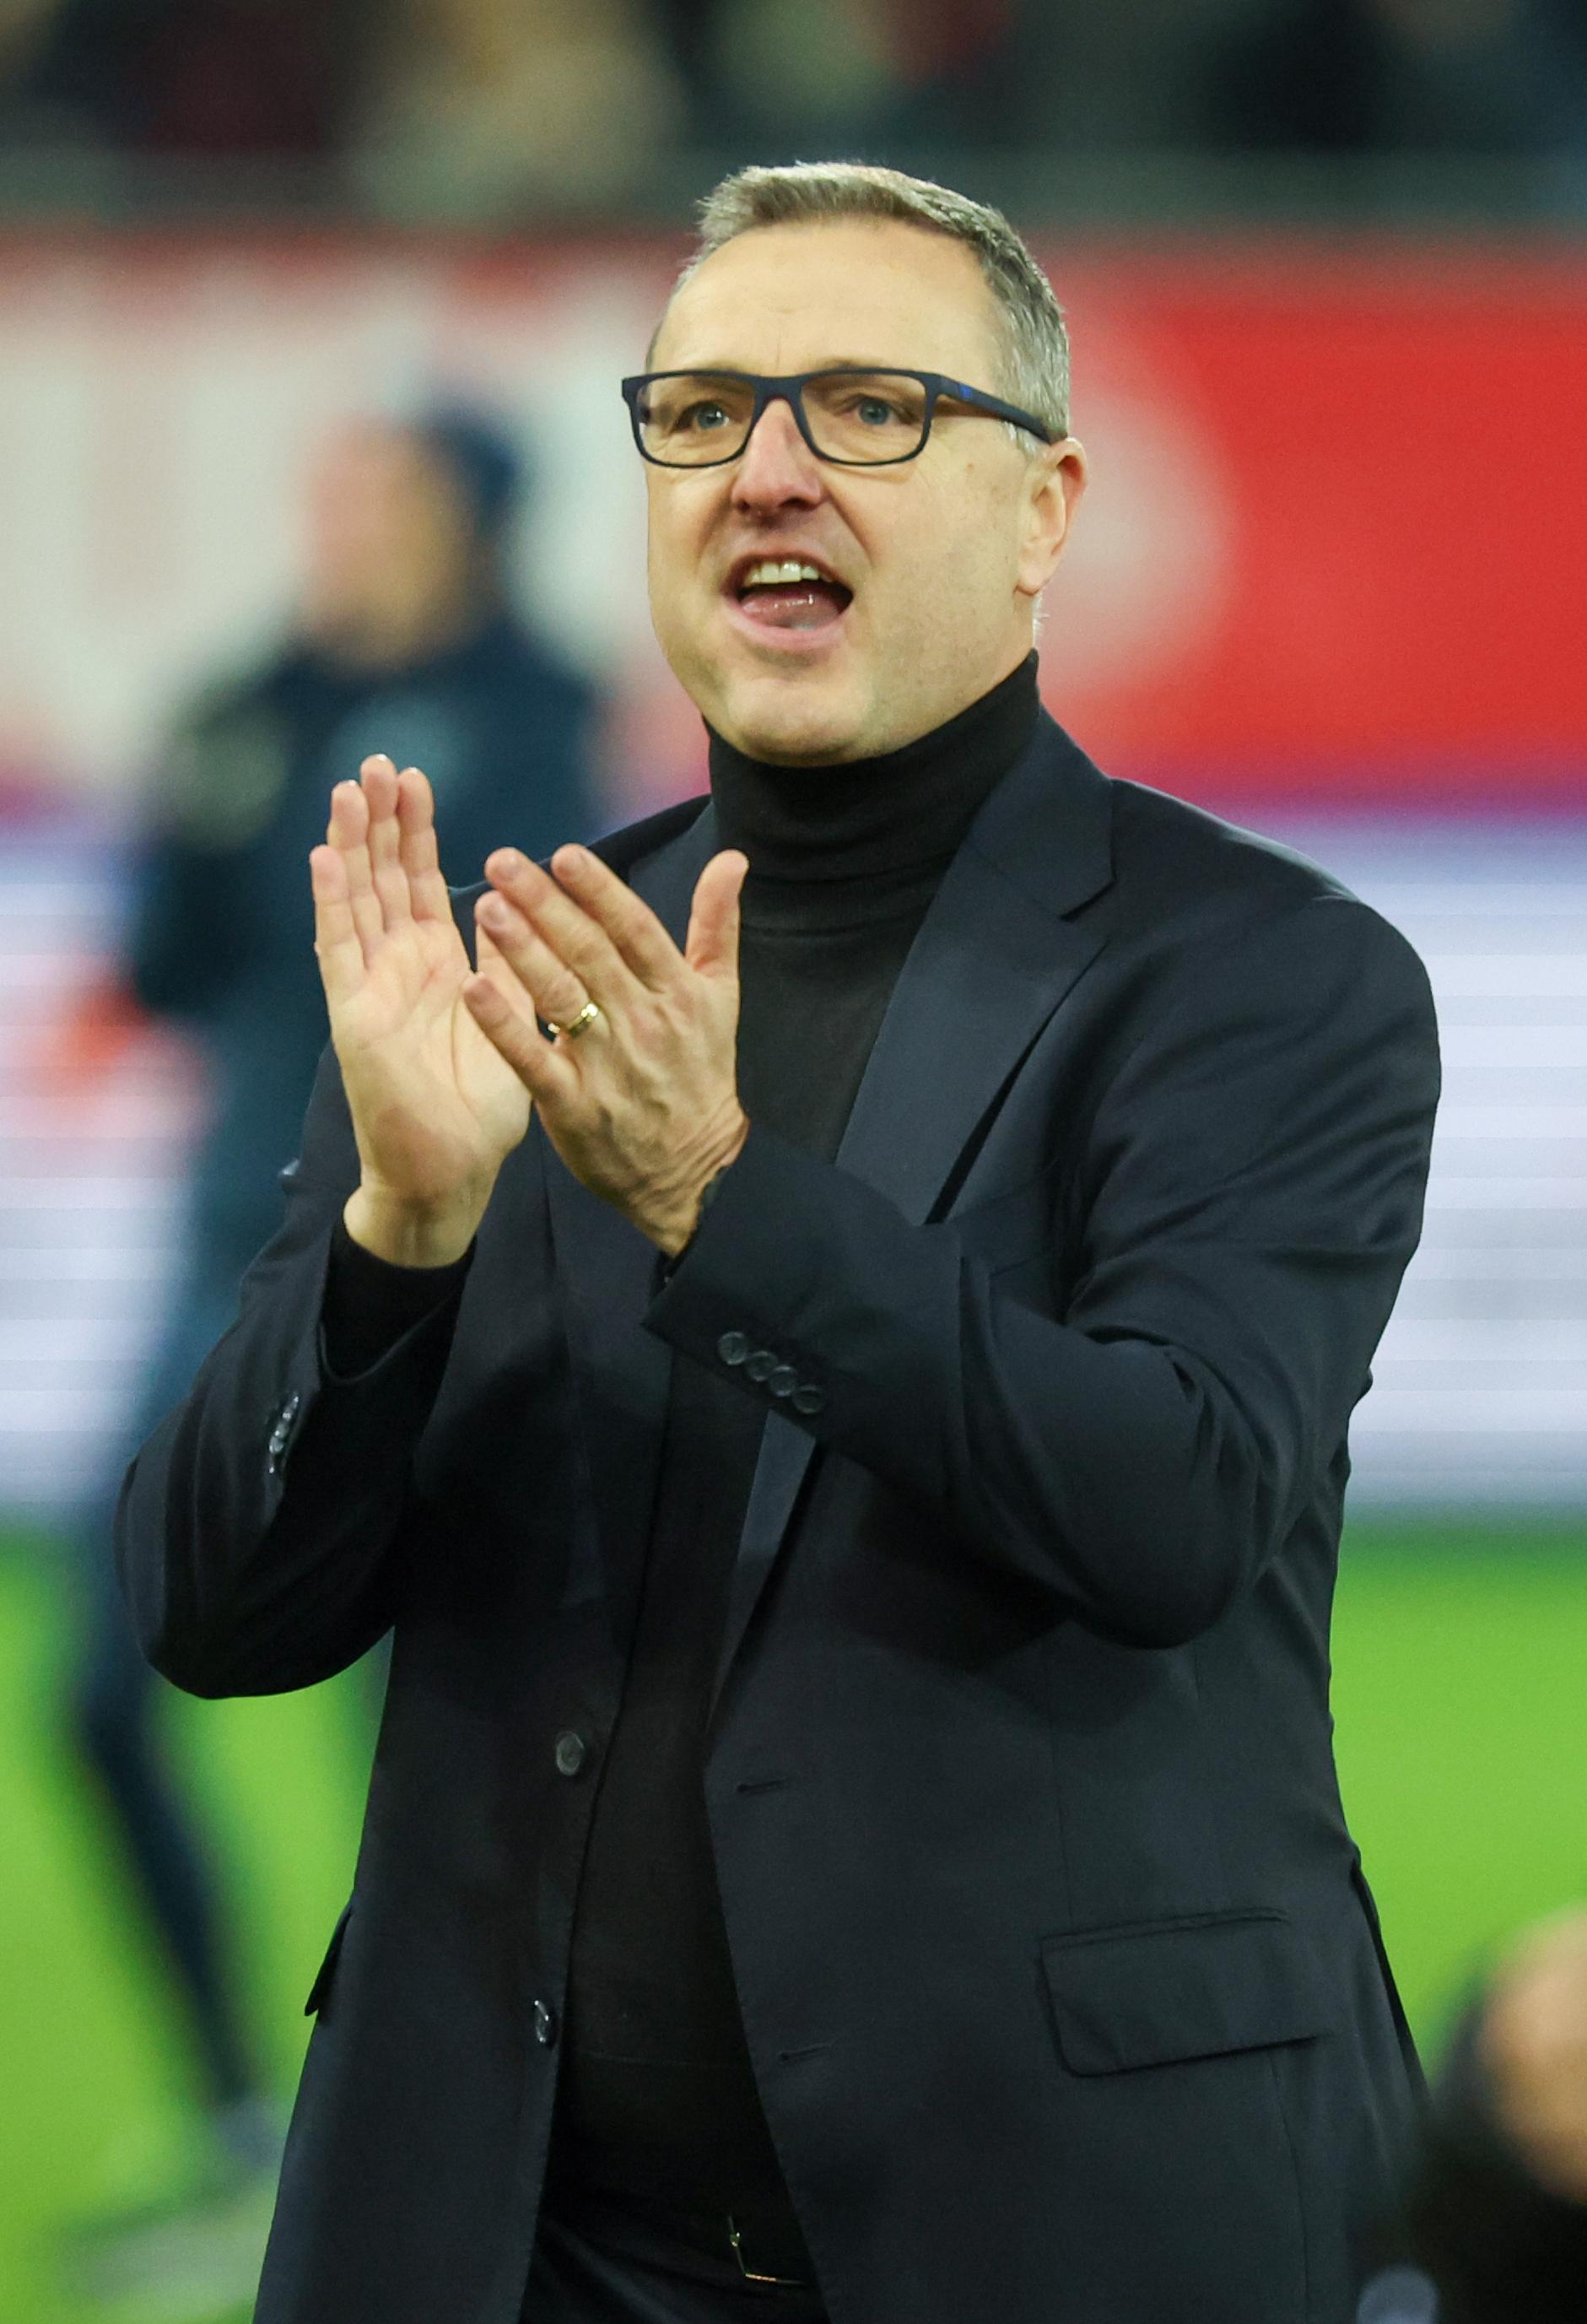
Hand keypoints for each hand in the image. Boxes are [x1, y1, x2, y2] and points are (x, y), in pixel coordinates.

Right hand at [311, 756, 531, 1265]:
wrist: (451, 1174)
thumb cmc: (480, 1108)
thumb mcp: (511, 1017)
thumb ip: (509, 961)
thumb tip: (516, 905)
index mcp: (437, 965)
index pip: (419, 882)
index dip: (415, 830)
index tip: (414, 776)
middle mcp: (396, 968)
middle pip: (382, 878)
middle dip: (379, 820)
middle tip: (377, 762)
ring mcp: (369, 989)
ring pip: (355, 901)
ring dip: (351, 845)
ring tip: (348, 788)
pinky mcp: (353, 1017)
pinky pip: (339, 951)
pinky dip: (332, 904)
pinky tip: (325, 858)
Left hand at [460, 841, 748, 1254]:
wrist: (694, 1170)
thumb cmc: (700, 1074)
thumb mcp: (720, 999)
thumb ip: (717, 926)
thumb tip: (732, 858)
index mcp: (675, 991)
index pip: (634, 930)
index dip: (600, 891)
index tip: (564, 854)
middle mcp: (642, 1021)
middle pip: (589, 953)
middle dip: (545, 904)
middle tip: (503, 862)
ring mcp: (606, 1064)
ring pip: (560, 996)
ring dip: (522, 950)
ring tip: (488, 906)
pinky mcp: (572, 1105)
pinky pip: (532, 1059)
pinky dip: (503, 1025)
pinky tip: (474, 988)